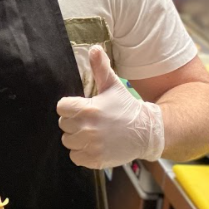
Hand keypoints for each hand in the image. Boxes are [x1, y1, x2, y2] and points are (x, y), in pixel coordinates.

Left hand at [57, 45, 163, 169]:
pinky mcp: (95, 160)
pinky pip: (75, 157)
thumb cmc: (127, 107)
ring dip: (76, 138)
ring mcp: (91, 146)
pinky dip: (81, 153)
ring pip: (68, 141)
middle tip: (90, 120)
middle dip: (74, 122)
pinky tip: (94, 145)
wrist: (146, 132)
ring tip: (92, 133)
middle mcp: (87, 128)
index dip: (70, 107)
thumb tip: (94, 48)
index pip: (61, 107)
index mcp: (88, 109)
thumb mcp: (113, 86)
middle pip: (63, 124)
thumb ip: (101, 68)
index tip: (81, 108)